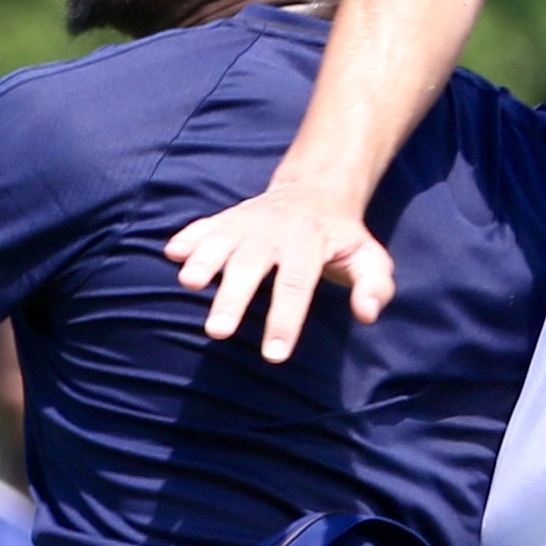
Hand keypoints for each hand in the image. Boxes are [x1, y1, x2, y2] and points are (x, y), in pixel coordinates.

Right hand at [163, 187, 390, 362]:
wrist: (317, 189)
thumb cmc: (342, 238)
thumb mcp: (369, 258)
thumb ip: (374, 286)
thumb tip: (366, 314)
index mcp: (310, 242)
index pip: (297, 284)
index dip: (286, 320)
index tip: (274, 356)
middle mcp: (275, 229)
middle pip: (251, 264)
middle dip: (233, 297)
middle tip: (217, 332)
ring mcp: (248, 221)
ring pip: (222, 240)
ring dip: (203, 261)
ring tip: (187, 283)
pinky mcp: (228, 219)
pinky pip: (205, 225)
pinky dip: (188, 238)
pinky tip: (171, 253)